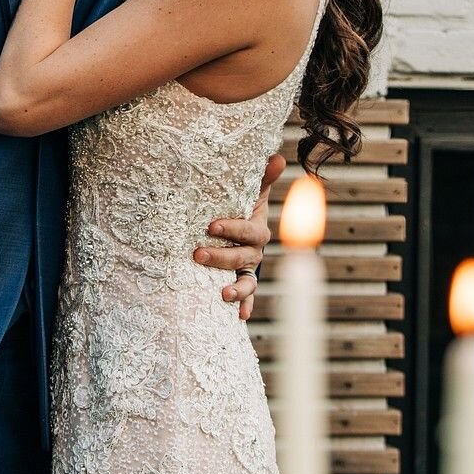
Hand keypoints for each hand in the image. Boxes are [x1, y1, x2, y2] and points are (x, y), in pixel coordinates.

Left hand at [193, 153, 285, 320]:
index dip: (233, 228)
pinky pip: (247, 297)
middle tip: (197, 254)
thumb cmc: (240, 205)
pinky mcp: (241, 282)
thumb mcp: (249, 191)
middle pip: (243, 257)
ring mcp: (248, 269)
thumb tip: (276, 156)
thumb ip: (262, 177)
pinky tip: (239, 316)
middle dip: (222, 257)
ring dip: (237, 288)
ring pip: (247, 280)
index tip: (211, 226)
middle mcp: (255, 251)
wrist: (238, 228)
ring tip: (222, 293)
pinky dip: (245, 306)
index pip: (249, 230)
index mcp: (257, 228)